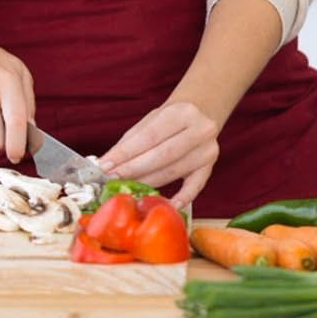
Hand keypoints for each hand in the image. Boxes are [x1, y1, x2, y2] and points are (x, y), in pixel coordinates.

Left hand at [99, 100, 221, 208]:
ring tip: (127, 187)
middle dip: (133, 169)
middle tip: (112, 178)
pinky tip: (168, 205)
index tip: (106, 165)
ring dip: (146, 182)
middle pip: (162, 155)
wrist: (201, 113)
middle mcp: (200, 129)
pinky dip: (182, 197)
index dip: (126, 153)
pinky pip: (195, 186)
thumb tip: (107, 163)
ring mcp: (207, 149)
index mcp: (182, 112)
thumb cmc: (171, 119)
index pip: (149, 136)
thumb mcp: (151, 120)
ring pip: (172, 171)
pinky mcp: (210, 166)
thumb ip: (131, 142)